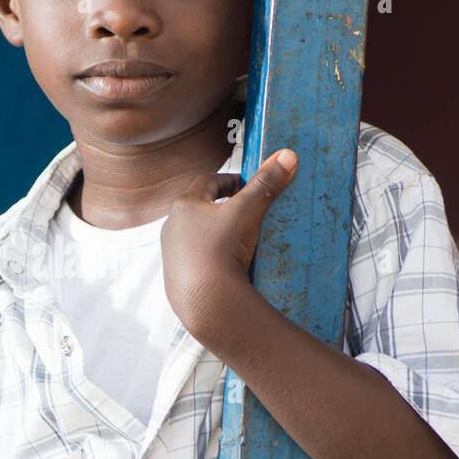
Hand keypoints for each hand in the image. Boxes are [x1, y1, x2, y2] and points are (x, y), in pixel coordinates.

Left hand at [160, 148, 297, 350]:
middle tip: (244, 210)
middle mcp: (171, 227)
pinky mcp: (175, 277)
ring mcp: (171, 254)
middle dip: (222, 207)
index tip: (246, 185)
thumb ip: (266, 183)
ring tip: (238, 239)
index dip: (229, 180)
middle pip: (199, 208)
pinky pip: (195, 260)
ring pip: (195, 235)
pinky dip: (210, 257)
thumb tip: (287, 155)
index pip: (207, 182)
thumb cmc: (222, 251)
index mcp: (184, 205)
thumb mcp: (248, 212)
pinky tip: (227, 265)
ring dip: (214, 233)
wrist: (207, 303)